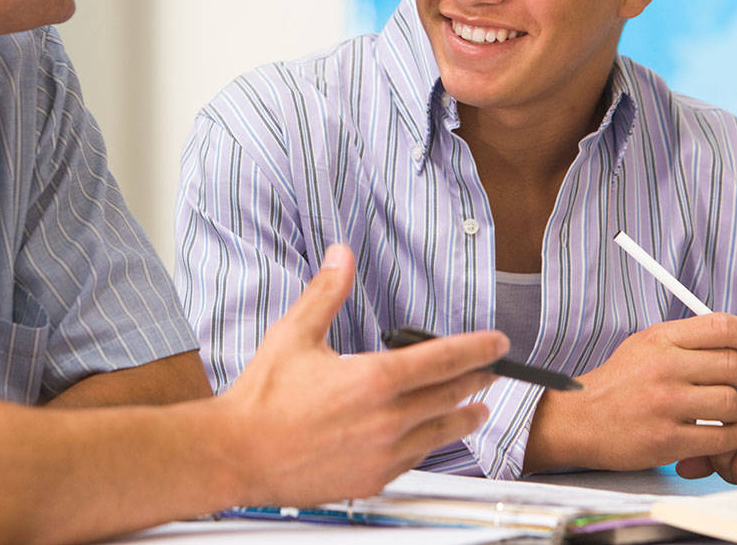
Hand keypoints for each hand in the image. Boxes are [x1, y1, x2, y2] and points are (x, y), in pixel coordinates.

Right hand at [219, 244, 507, 505]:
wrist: (237, 455)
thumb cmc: (261, 400)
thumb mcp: (294, 334)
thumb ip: (326, 292)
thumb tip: (341, 256)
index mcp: (373, 379)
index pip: (444, 358)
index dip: (478, 348)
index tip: (498, 343)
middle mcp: (386, 419)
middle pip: (450, 396)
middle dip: (476, 380)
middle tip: (491, 372)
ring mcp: (382, 453)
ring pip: (440, 432)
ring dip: (464, 417)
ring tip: (477, 411)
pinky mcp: (372, 479)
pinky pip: (416, 460)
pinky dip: (430, 444)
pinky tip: (430, 439)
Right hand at [525, 313, 736, 472]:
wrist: (578, 419)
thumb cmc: (618, 384)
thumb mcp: (644, 346)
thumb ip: (687, 342)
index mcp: (660, 339)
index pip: (723, 326)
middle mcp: (664, 367)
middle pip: (735, 365)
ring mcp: (665, 404)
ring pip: (732, 404)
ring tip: (730, 414)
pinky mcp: (667, 440)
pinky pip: (723, 438)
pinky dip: (732, 438)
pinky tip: (722, 434)